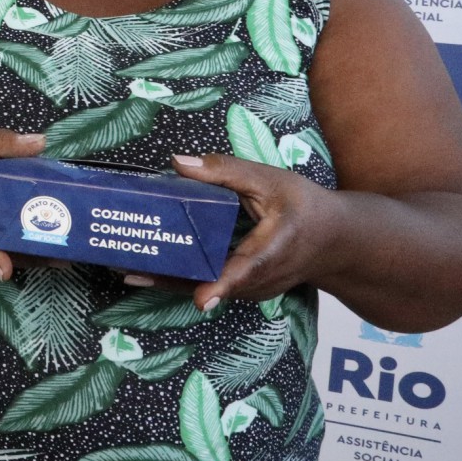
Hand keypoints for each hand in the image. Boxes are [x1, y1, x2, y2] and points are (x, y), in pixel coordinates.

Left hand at [126, 153, 343, 311]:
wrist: (337, 243)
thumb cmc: (306, 207)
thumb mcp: (270, 180)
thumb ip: (224, 172)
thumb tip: (176, 162)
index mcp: (273, 249)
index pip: (247, 269)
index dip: (222, 284)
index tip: (201, 298)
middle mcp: (261, 279)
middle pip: (211, 283)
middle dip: (168, 278)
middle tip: (124, 266)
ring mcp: (252, 291)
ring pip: (205, 289)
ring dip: (167, 281)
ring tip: (125, 266)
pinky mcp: (243, 292)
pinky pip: (207, 287)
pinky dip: (179, 279)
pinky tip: (147, 268)